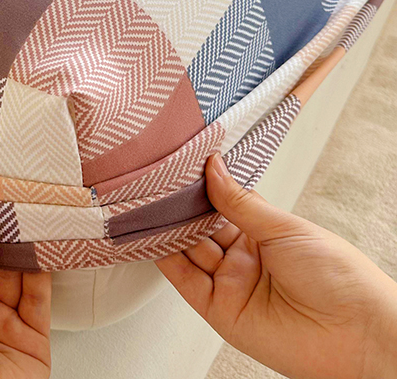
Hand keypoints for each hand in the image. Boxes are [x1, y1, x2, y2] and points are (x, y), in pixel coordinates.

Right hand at [156, 154, 396, 378]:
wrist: (357, 335)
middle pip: (200, 227)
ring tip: (147, 202)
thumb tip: (213, 167)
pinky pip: (185, 280)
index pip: (220, 204)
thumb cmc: (339, 278)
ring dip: (167, 228)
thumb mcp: (284, 228)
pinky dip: (165, 258)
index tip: (178, 166)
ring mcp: (230, 284)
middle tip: (155, 183)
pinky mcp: (219, 311)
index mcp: (263, 234)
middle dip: (178, 206)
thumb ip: (240, 202)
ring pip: (187, 250)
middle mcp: (244, 258)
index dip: (200, 187)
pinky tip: (152, 235)